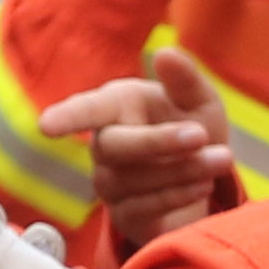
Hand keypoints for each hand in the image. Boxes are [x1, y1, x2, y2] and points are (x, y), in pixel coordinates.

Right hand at [47, 65, 238, 247]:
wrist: (205, 178)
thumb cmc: (192, 127)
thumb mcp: (199, 101)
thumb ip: (185, 79)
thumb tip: (166, 53)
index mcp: (115, 107)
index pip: (86, 110)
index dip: (67, 117)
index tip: (47, 126)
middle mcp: (103, 144)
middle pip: (114, 146)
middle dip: (159, 141)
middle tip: (202, 134)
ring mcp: (110, 183)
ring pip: (135, 179)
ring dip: (182, 169)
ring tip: (221, 159)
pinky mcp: (124, 215)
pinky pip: (145, 208)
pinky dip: (179, 195)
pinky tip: (204, 184)